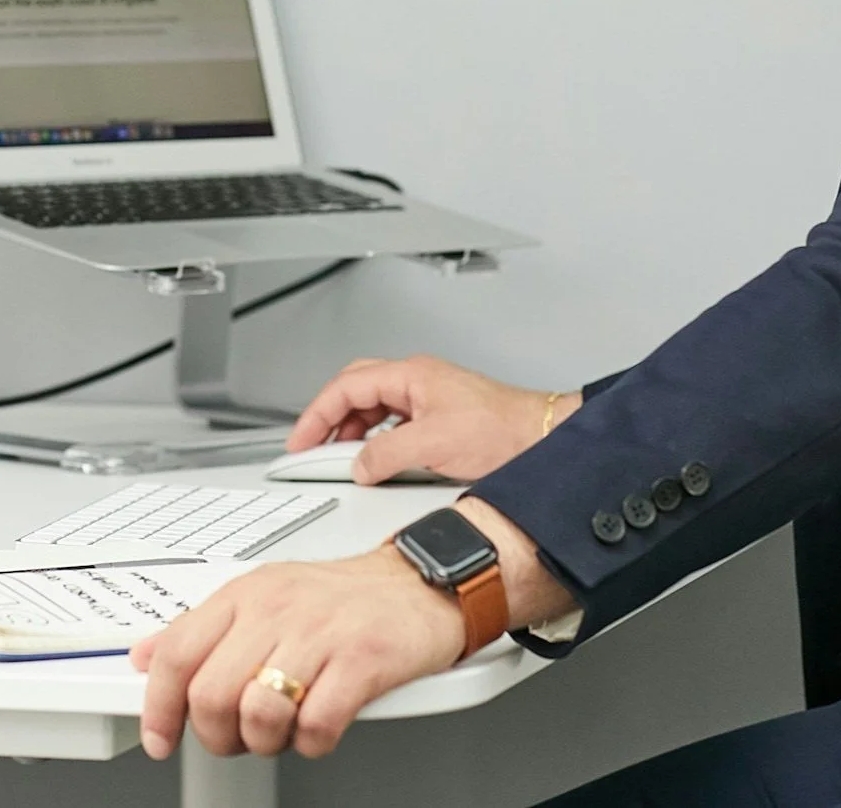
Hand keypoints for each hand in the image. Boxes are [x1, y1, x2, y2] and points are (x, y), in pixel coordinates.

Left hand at [132, 546, 464, 759]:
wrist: (418, 584)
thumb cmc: (341, 597)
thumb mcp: (263, 597)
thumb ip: (203, 628)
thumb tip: (146, 655)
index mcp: (247, 594)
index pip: (177, 653)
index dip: (159, 706)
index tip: (159, 736)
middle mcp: (277, 609)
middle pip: (211, 695)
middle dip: (218, 735)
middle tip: (239, 736)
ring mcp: (320, 633)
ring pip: (258, 714)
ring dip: (267, 741)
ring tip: (284, 728)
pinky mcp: (362, 661)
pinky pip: (317, 727)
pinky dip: (314, 742)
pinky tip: (322, 723)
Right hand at [286, 354, 580, 483]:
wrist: (540, 438)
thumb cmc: (501, 431)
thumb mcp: (432, 445)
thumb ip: (386, 454)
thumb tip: (358, 466)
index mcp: (409, 375)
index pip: (345, 387)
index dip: (316, 414)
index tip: (300, 441)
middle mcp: (416, 380)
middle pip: (355, 390)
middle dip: (328, 418)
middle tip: (311, 446)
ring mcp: (428, 396)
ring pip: (373, 406)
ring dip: (352, 431)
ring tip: (341, 459)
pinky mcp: (439, 415)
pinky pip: (392, 421)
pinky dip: (374, 439)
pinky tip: (375, 459)